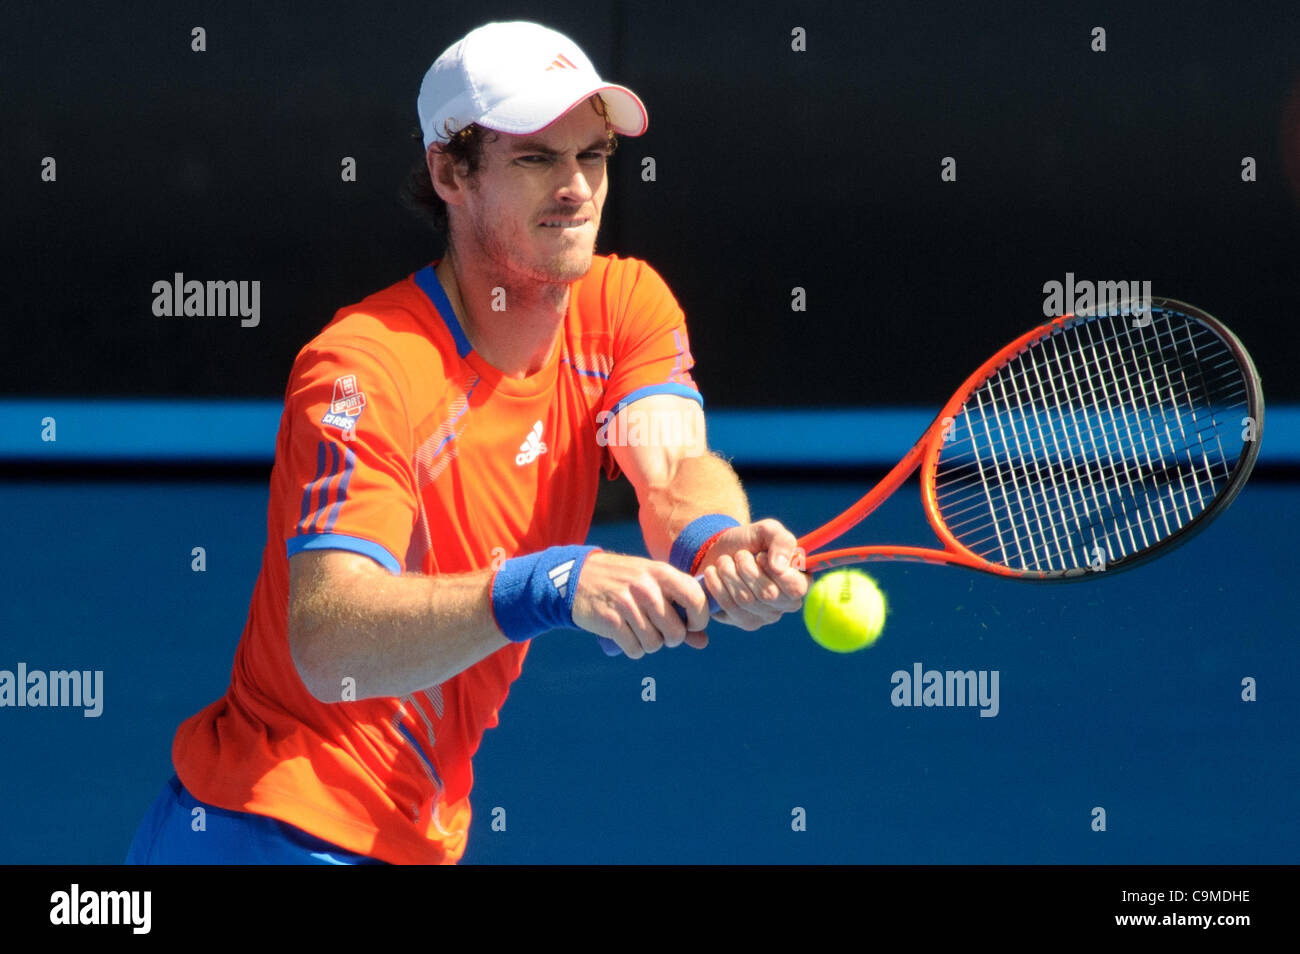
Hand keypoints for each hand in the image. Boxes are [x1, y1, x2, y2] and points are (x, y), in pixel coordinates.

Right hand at [571, 552, 711, 658]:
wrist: (579, 577)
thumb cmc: (625, 581)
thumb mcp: (653, 584)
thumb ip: (680, 609)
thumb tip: (703, 642)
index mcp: (662, 572)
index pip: (696, 600)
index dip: (699, 620)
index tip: (690, 625)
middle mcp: (646, 587)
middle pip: (676, 632)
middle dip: (671, 639)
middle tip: (660, 631)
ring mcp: (627, 603)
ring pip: (655, 644)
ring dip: (650, 644)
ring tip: (640, 631)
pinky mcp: (610, 620)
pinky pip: (635, 649)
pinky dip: (633, 649)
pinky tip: (626, 636)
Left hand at [696, 519, 807, 629]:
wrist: (720, 553)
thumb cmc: (749, 542)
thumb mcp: (767, 531)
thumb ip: (781, 540)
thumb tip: (780, 567)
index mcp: (800, 580)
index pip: (796, 587)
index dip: (775, 571)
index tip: (760, 555)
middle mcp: (788, 603)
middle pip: (767, 594)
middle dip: (746, 568)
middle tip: (739, 555)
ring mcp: (767, 616)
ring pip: (746, 600)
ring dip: (729, 574)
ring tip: (724, 561)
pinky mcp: (745, 623)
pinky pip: (730, 607)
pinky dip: (717, 585)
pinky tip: (713, 573)